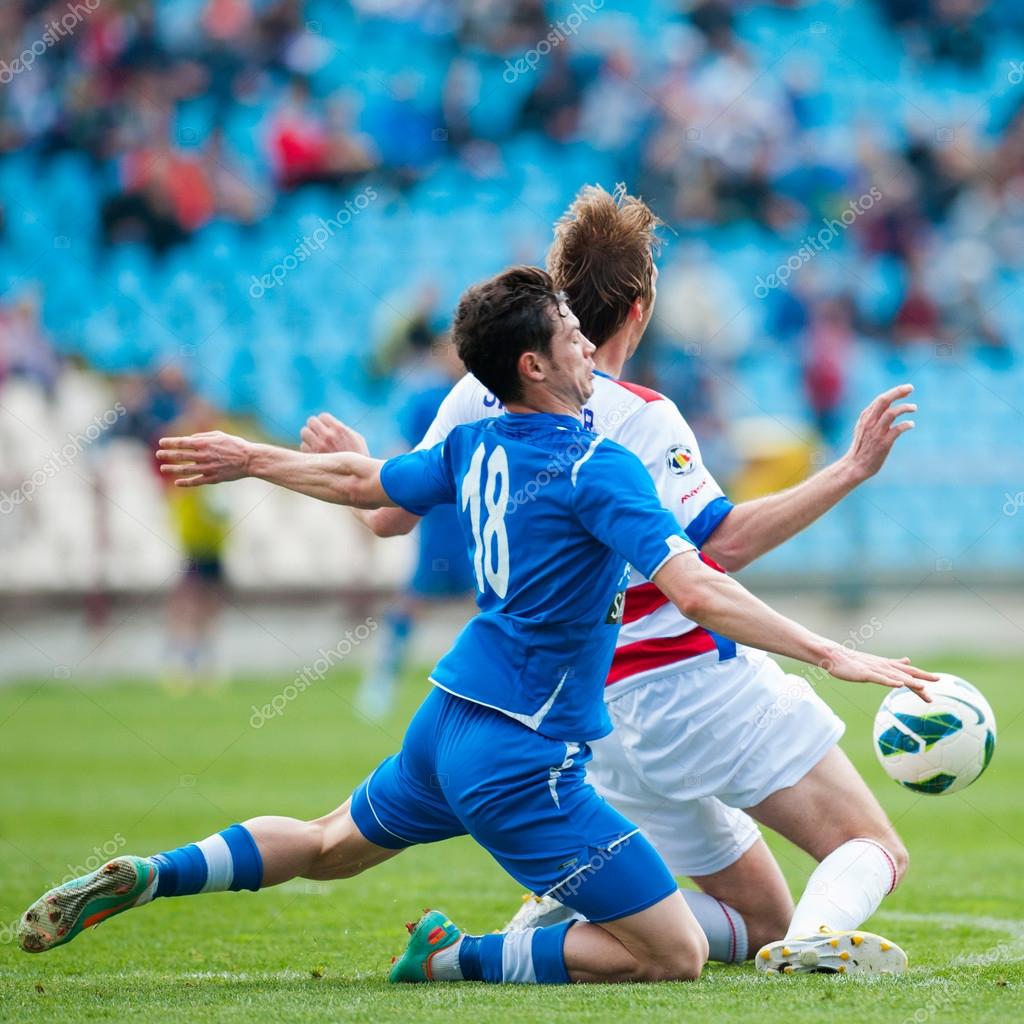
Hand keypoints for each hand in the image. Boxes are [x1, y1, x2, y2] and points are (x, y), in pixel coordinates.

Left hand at [156, 431, 254, 486]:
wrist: (250, 460)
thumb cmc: (235, 445)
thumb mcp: (219, 435)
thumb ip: (203, 436)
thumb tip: (189, 439)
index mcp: (205, 443)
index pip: (182, 442)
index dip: (170, 442)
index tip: (161, 442)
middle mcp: (204, 456)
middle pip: (180, 456)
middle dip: (167, 455)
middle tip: (158, 454)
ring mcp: (207, 468)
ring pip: (185, 470)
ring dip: (172, 469)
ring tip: (163, 468)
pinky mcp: (213, 478)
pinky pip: (196, 481)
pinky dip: (186, 483)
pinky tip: (177, 482)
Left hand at [300, 413, 368, 455]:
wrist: (355, 478)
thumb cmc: (359, 458)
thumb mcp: (357, 439)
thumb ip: (343, 429)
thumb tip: (331, 424)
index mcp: (339, 429)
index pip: (323, 416)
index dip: (324, 421)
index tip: (327, 427)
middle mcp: (327, 435)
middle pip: (311, 422)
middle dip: (314, 427)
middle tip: (319, 434)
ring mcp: (318, 446)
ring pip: (304, 433)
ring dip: (309, 436)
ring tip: (316, 443)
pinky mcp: (312, 457)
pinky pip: (303, 446)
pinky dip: (308, 448)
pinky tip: (316, 453)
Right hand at [819, 646, 936, 699]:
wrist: (834, 656)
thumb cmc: (853, 661)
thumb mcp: (877, 662)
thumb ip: (893, 663)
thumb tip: (908, 660)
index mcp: (886, 664)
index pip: (908, 670)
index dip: (922, 674)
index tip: (937, 679)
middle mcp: (883, 666)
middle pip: (905, 672)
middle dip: (922, 677)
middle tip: (937, 680)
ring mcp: (873, 669)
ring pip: (895, 676)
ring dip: (909, 681)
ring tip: (922, 687)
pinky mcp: (864, 673)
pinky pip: (879, 678)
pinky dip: (889, 681)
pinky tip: (897, 685)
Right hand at [843, 384, 916, 480]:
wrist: (855, 465)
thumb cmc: (861, 447)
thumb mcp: (863, 428)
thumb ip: (873, 417)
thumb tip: (888, 407)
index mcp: (865, 417)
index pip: (880, 399)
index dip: (895, 392)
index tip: (906, 390)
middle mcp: (870, 422)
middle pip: (884, 401)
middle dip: (898, 392)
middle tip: (911, 388)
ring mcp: (876, 432)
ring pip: (891, 413)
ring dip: (905, 408)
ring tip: (914, 408)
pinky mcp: (883, 443)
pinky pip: (897, 429)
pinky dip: (906, 425)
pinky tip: (911, 424)